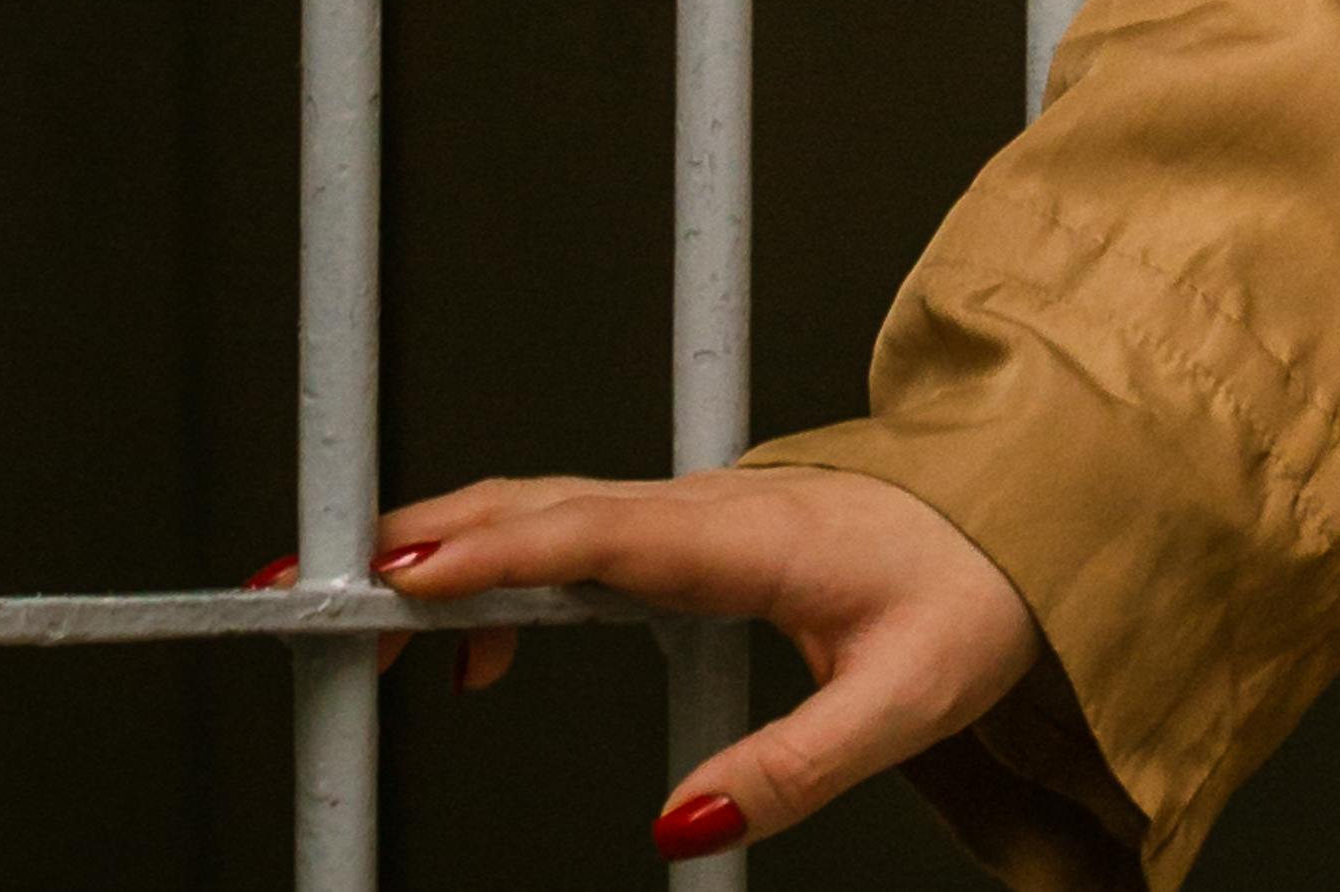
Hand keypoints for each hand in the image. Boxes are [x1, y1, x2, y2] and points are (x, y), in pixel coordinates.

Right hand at [361, 463, 1039, 856]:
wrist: (1026, 523)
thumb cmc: (977, 594)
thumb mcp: (906, 700)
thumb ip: (793, 772)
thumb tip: (675, 833)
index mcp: (754, 537)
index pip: (601, 535)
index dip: (498, 550)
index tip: (405, 577)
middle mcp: (711, 507)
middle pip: (546, 507)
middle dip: (425, 539)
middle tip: (313, 585)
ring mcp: (696, 509)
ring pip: (549, 509)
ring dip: (449, 546)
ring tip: (352, 614)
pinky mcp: (692, 528)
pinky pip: (576, 531)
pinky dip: (503, 560)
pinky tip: (474, 635)